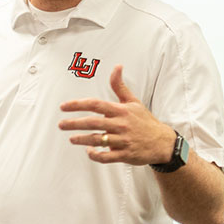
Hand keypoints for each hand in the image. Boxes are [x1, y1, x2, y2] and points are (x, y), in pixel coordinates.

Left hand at [59, 64, 174, 164]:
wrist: (162, 142)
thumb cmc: (144, 121)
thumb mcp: (133, 102)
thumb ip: (120, 86)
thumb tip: (117, 67)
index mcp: (121, 111)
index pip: (96, 104)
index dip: (78, 104)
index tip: (64, 106)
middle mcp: (121, 125)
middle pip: (93, 123)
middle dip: (74, 123)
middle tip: (61, 125)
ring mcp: (123, 140)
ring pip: (98, 140)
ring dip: (82, 140)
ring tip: (72, 139)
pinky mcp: (125, 154)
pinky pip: (106, 156)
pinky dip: (95, 155)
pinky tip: (89, 151)